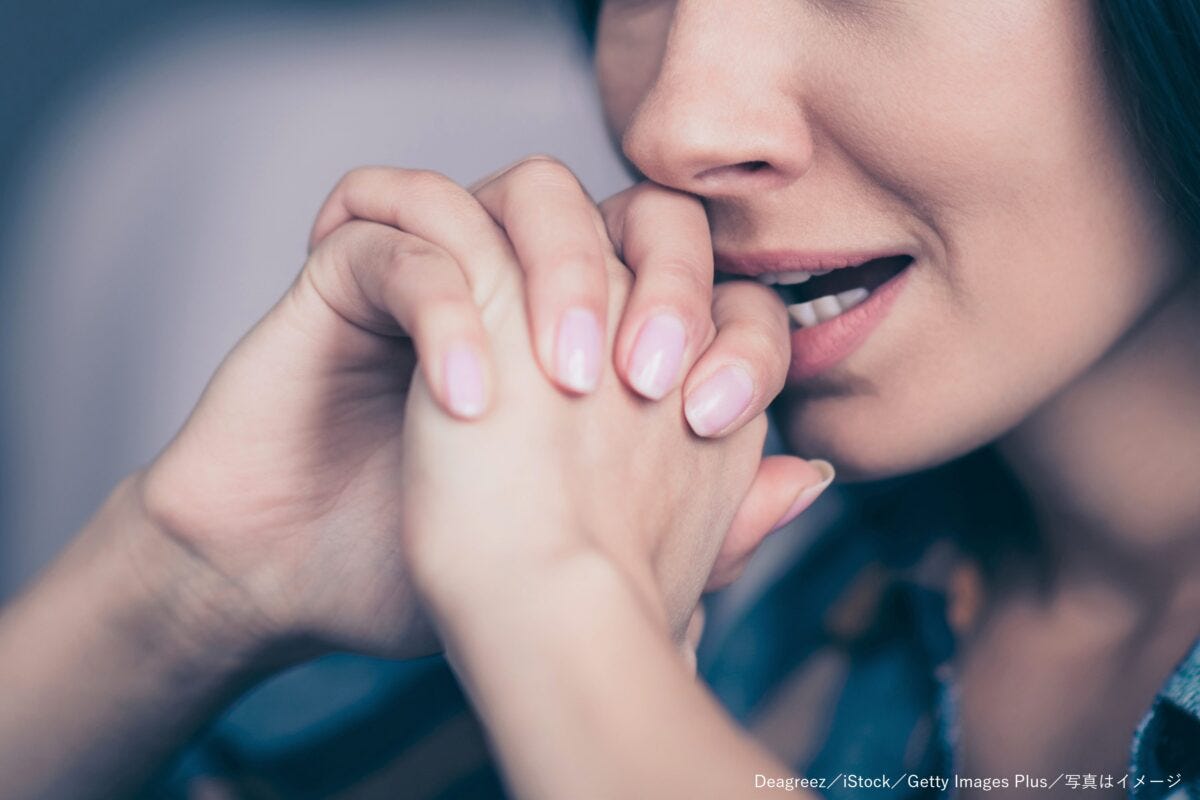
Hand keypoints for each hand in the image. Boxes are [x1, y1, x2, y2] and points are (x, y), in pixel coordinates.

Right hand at [137, 156, 818, 669]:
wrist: (304, 581)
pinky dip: (441, 297)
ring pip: (526, 189)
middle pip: (634, 212)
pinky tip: (465, 396)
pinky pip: (402, 229)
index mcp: (602, 342)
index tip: (719, 418)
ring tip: (562, 378)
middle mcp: (533, 292)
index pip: (708, 287)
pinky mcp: (350, 273)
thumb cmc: (444, 573)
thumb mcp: (593, 564)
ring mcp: (451, 272)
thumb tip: (807, 476)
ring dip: (561, 267)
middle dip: (665, 278)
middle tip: (652, 377)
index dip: (737, 333)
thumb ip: (710, 523)